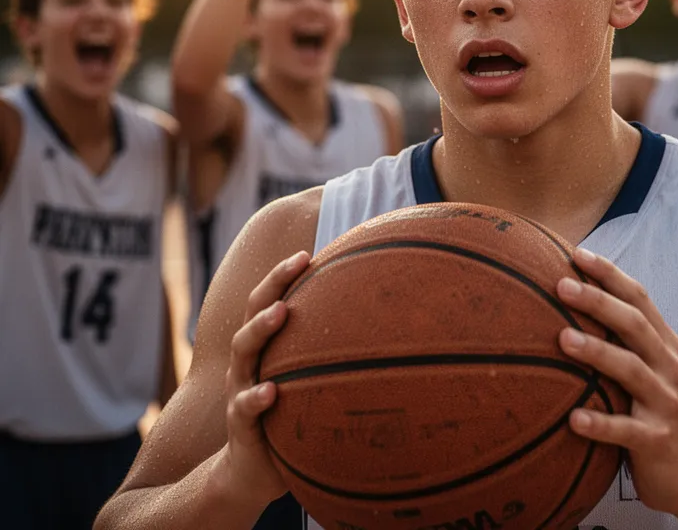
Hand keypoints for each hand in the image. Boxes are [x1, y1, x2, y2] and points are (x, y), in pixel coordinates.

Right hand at [222, 250, 309, 505]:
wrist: (252, 474)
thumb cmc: (290, 421)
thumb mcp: (310, 385)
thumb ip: (334, 361)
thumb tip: (388, 338)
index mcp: (266, 349)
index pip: (271, 300)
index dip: (285, 275)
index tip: (309, 252)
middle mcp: (249, 362)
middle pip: (253, 312)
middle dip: (274, 283)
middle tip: (297, 262)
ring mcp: (241, 390)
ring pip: (243, 351)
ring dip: (261, 328)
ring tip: (281, 312)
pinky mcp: (240, 425)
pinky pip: (244, 407)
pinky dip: (255, 397)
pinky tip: (271, 391)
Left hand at [556, 248, 677, 519]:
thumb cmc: (659, 415)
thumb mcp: (649, 372)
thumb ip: (623, 343)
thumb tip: (571, 306)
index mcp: (664, 347)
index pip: (639, 299)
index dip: (610, 275)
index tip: (577, 254)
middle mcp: (667, 368)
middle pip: (634, 325)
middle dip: (598, 302)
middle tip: (561, 285)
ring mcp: (665, 404)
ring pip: (631, 371)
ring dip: (597, 352)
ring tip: (562, 340)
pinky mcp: (657, 442)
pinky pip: (626, 431)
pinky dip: (600, 424)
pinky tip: (573, 419)